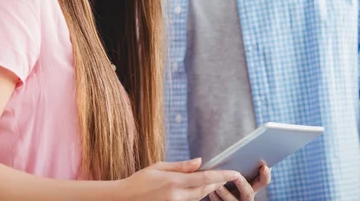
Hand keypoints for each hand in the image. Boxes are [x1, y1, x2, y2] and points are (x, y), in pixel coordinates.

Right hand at [116, 158, 241, 200]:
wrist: (125, 198)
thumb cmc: (140, 180)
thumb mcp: (159, 167)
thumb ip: (181, 166)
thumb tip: (200, 162)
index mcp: (174, 182)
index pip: (205, 179)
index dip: (222, 176)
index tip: (234, 173)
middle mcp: (177, 196)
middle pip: (205, 190)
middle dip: (217, 183)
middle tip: (226, 175)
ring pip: (199, 198)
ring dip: (208, 190)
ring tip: (215, 180)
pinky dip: (196, 195)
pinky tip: (198, 189)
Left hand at [207, 165, 270, 200]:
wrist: (223, 196)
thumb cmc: (227, 181)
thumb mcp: (235, 175)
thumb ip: (237, 167)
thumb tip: (235, 150)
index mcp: (251, 186)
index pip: (262, 182)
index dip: (265, 175)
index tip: (264, 166)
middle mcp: (246, 197)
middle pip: (249, 192)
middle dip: (242, 183)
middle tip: (237, 176)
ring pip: (233, 200)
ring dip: (225, 193)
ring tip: (217, 185)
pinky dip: (215, 197)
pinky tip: (210, 191)